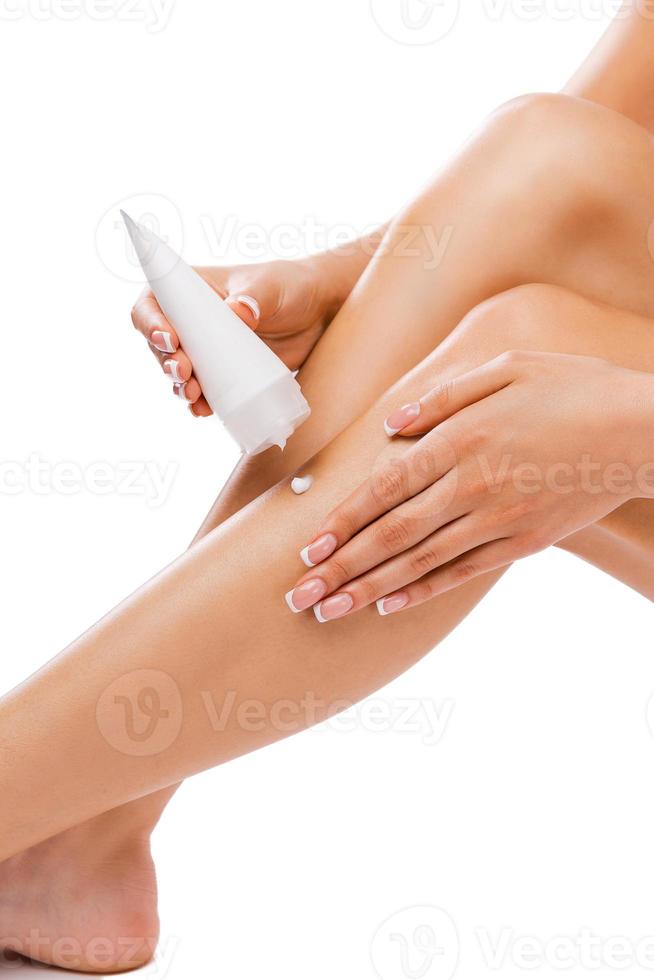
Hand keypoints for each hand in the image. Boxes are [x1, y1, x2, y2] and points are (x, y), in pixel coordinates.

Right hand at [131, 257, 339, 415]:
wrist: (319, 315)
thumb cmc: (290, 287)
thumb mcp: (271, 285)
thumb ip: (254, 296)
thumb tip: (237, 312)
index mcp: (192, 292)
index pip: (153, 304)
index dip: (151, 322)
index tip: (170, 339)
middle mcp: (193, 323)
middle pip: (160, 345)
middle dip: (166, 362)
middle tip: (184, 372)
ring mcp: (208, 351)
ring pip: (178, 373)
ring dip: (179, 386)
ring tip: (194, 394)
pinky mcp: (226, 375)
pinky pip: (204, 393)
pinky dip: (200, 403)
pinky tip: (204, 410)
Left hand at [285, 350, 653, 620]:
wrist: (642, 431)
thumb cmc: (573, 388)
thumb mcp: (507, 367)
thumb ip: (444, 397)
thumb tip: (392, 424)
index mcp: (463, 440)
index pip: (385, 488)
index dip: (342, 521)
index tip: (306, 547)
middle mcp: (472, 486)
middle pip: (391, 534)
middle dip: (340, 567)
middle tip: (297, 595)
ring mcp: (498, 520)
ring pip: (420, 562)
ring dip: (368, 588)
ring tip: (327, 610)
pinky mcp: (522, 543)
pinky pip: (462, 573)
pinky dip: (423, 591)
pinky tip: (389, 605)